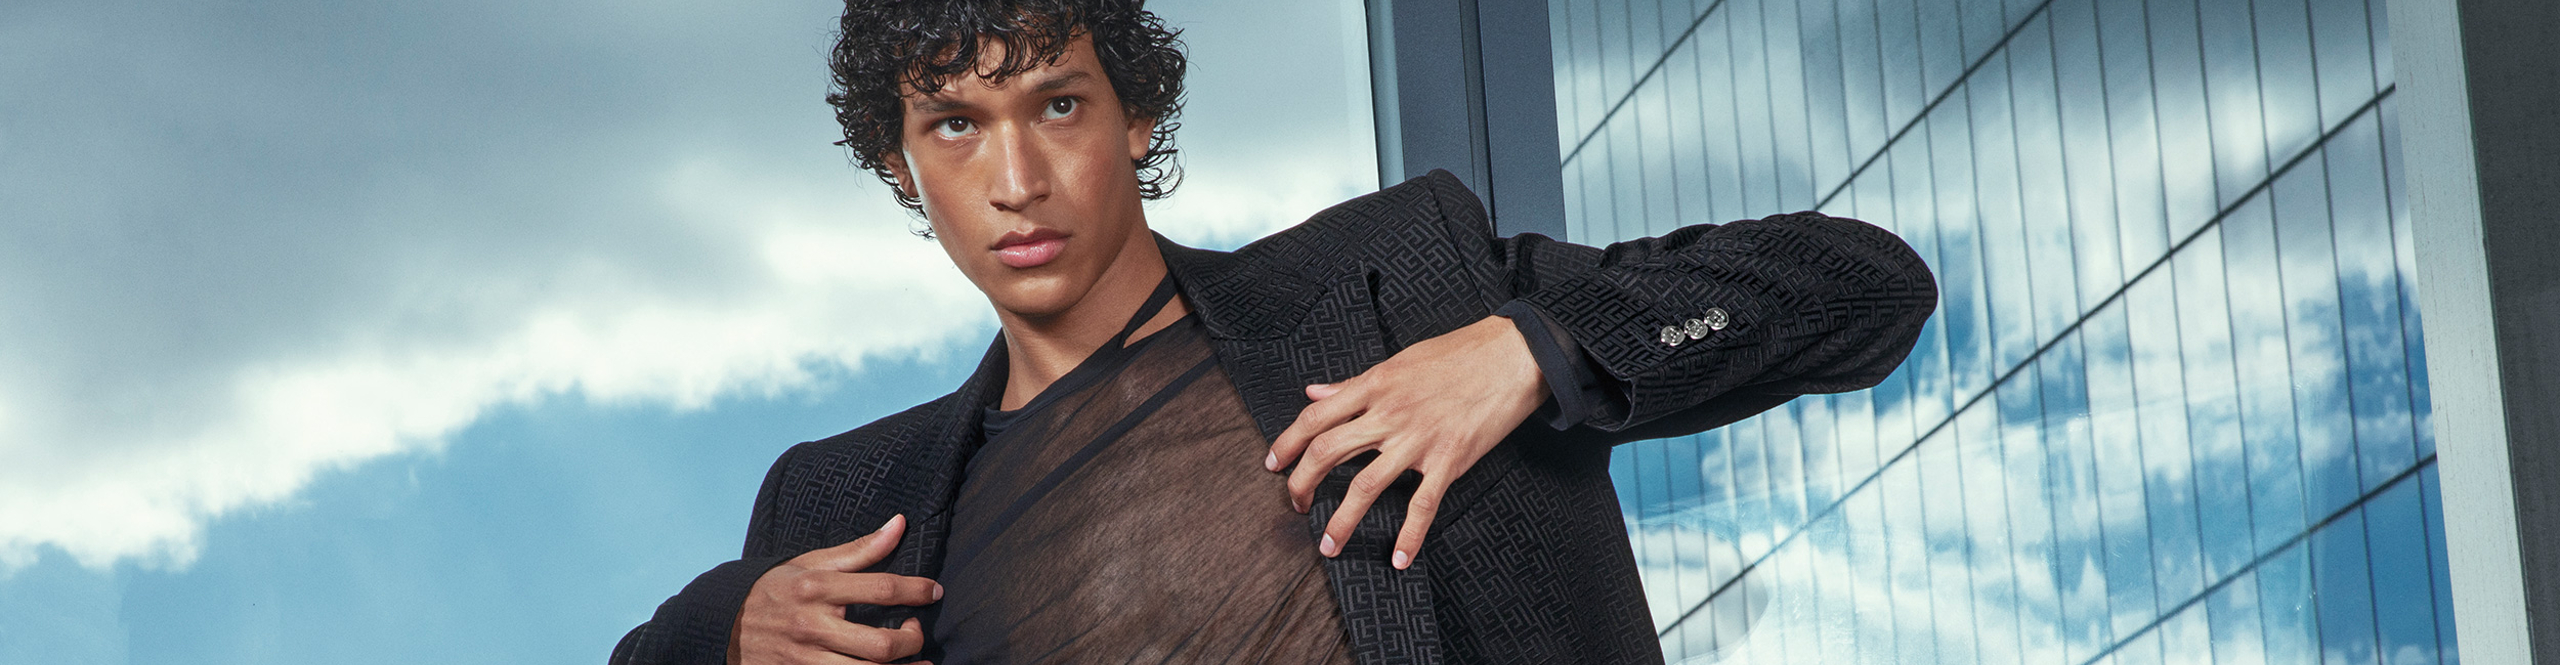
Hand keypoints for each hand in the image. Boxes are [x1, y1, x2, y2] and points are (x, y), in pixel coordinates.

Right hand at [731, 514, 941, 664]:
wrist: (722, 624)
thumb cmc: (775, 589)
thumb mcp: (811, 562)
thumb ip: (859, 550)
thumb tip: (900, 524)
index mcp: (816, 588)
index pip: (880, 590)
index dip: (916, 591)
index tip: (934, 591)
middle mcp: (812, 626)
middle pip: (879, 644)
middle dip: (911, 641)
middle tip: (916, 631)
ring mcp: (805, 659)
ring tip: (918, 663)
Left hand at [1266, 315, 1546, 568]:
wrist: (1513, 356)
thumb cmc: (1459, 354)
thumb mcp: (1400, 360)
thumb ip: (1355, 383)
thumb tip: (1315, 392)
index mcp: (1375, 385)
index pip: (1315, 417)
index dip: (1287, 443)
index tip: (1274, 464)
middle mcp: (1389, 413)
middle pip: (1327, 452)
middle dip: (1302, 484)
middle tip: (1295, 505)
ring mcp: (1418, 439)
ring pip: (1365, 486)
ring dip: (1341, 521)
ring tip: (1327, 545)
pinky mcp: (1449, 460)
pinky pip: (1422, 506)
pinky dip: (1409, 537)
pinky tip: (1399, 559)